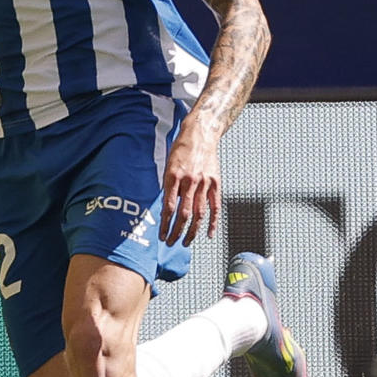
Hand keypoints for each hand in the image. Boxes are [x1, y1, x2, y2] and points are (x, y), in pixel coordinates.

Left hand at [160, 121, 219, 245]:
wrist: (200, 134)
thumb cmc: (181, 149)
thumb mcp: (168, 164)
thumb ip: (169, 185)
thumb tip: (167, 207)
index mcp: (174, 176)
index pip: (169, 207)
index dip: (165, 224)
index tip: (161, 234)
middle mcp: (190, 181)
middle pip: (183, 213)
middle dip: (176, 231)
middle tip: (170, 242)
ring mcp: (204, 183)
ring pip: (199, 214)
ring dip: (192, 231)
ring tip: (185, 242)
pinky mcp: (216, 183)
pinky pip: (215, 207)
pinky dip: (213, 223)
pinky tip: (209, 234)